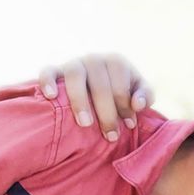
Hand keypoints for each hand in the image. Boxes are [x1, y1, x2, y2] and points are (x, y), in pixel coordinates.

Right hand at [38, 53, 153, 140]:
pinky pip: (48, 71)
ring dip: (80, 100)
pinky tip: (51, 96)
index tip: (129, 126)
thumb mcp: (139, 92)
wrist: (100, 84)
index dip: (125, 106)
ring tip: (85, 124)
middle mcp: (94, 59)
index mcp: (116, 62)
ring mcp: (74, 63)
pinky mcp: (56, 70)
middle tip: (110, 135)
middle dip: (107, 112)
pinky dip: (48, 81)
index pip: (121, 85)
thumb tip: (137, 105)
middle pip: (100, 84)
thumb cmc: (123, 92)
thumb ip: (146, 96)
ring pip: (75, 76)